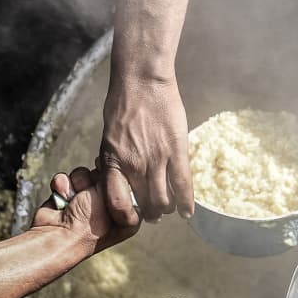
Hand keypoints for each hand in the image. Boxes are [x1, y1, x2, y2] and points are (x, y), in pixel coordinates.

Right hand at [32, 167, 139, 254]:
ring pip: (83, 175)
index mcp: (124, 215)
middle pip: (102, 176)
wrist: (57, 236)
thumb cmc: (88, 224)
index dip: (115, 179)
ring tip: (75, 197)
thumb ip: (115, 180)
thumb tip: (110, 165)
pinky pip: (66, 180)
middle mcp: (105, 209)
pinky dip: (62, 186)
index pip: (124, 184)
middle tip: (91, 194)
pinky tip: (63, 196)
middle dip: (94, 180)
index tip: (111, 178)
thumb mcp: (112, 199)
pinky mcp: (65, 198)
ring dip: (77, 182)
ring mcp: (84, 203)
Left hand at [100, 77, 192, 223]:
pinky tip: (188, 212)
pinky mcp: (176, 150)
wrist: (141, 80)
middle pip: (144, 204)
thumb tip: (118, 175)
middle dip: (150, 213)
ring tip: (170, 208)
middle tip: (155, 213)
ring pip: (164, 199)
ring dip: (168, 208)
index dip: (125, 216)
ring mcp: (156, 159)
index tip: (132, 217)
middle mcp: (133, 165)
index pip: (117, 203)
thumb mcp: (109, 136)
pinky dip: (186, 202)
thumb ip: (115, 158)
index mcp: (113, 162)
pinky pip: (183, 184)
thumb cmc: (123, 104)